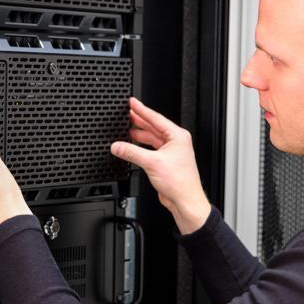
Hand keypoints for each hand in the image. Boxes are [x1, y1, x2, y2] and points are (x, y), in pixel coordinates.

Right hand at [111, 97, 210, 233]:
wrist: (185, 200)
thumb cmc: (180, 182)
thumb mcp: (152, 163)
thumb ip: (132, 152)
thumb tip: (118, 146)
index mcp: (177, 136)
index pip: (156, 118)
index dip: (142, 110)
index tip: (132, 102)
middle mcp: (175, 142)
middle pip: (153, 127)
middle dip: (139, 121)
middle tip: (126, 113)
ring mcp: (170, 152)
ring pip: (151, 139)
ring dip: (139, 135)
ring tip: (126, 129)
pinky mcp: (165, 162)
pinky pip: (150, 150)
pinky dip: (140, 148)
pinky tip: (132, 146)